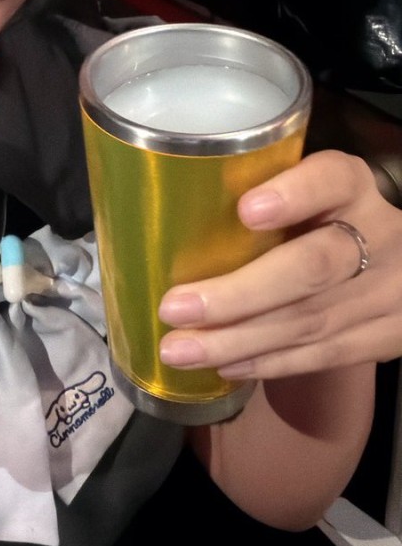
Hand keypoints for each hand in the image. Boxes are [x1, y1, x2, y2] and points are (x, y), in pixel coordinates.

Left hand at [157, 149, 401, 379]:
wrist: (401, 265)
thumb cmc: (324, 219)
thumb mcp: (309, 195)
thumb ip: (263, 194)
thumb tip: (167, 212)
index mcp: (351, 188)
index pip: (331, 179)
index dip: (293, 194)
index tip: (246, 210)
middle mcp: (376, 235)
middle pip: (311, 267)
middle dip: (237, 294)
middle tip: (174, 308)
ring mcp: (386, 291)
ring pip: (310, 320)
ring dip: (237, 340)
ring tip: (179, 349)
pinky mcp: (386, 337)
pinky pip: (322, 355)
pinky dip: (267, 362)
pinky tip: (223, 366)